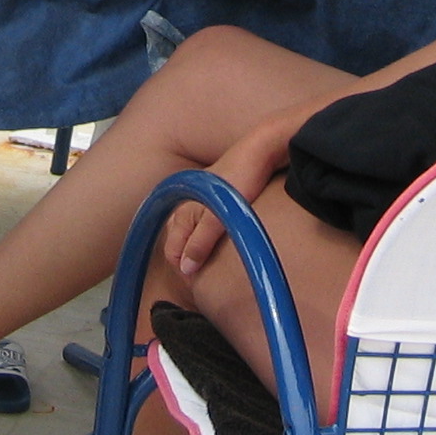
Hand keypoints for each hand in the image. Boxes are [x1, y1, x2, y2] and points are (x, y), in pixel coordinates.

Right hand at [162, 118, 294, 281]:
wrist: (263, 150)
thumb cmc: (241, 180)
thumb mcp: (220, 217)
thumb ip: (200, 244)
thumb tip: (185, 270)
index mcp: (182, 211)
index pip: (172, 252)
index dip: (185, 270)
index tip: (202, 284)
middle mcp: (187, 206)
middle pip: (182, 245)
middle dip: (192, 262)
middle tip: (211, 276)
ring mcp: (203, 203)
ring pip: (195, 236)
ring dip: (204, 251)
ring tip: (220, 263)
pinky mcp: (219, 201)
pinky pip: (209, 228)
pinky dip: (214, 240)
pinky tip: (229, 244)